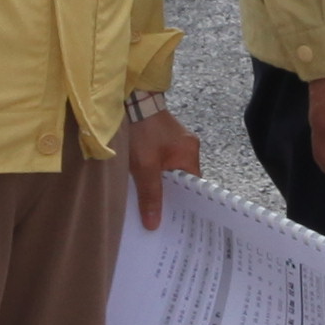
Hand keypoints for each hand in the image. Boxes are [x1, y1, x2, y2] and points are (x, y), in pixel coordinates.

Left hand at [120, 101, 196, 230]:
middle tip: (160, 218)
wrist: (130, 100)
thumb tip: (154, 224)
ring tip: (151, 204)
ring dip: (161, 184)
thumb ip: (150, 195)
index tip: (177, 221)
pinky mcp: (164, 138)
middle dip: (170, 196)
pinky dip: (156, 173)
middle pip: (182, 181)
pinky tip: (145, 183)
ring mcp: (177, 142)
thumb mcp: (144, 166)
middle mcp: (188, 148)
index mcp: (190, 154)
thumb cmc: (141, 131)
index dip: (185, 204)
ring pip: (171, 172)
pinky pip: (164, 162)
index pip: (194, 187)